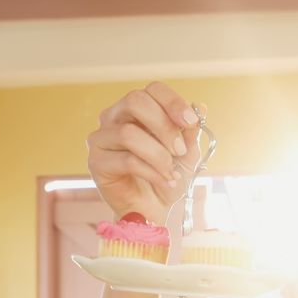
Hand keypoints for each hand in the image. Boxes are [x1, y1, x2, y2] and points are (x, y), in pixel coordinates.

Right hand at [87, 82, 205, 223]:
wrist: (154, 208)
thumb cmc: (167, 175)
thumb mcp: (186, 153)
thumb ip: (190, 131)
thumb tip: (201, 107)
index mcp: (137, 109)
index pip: (153, 89)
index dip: (173, 102)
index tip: (191, 122)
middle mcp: (114, 117)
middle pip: (135, 101)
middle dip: (163, 126)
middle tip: (179, 150)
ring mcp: (102, 138)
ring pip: (128, 133)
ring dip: (158, 154)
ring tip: (172, 172)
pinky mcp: (97, 162)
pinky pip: (127, 160)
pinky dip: (152, 172)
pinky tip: (165, 181)